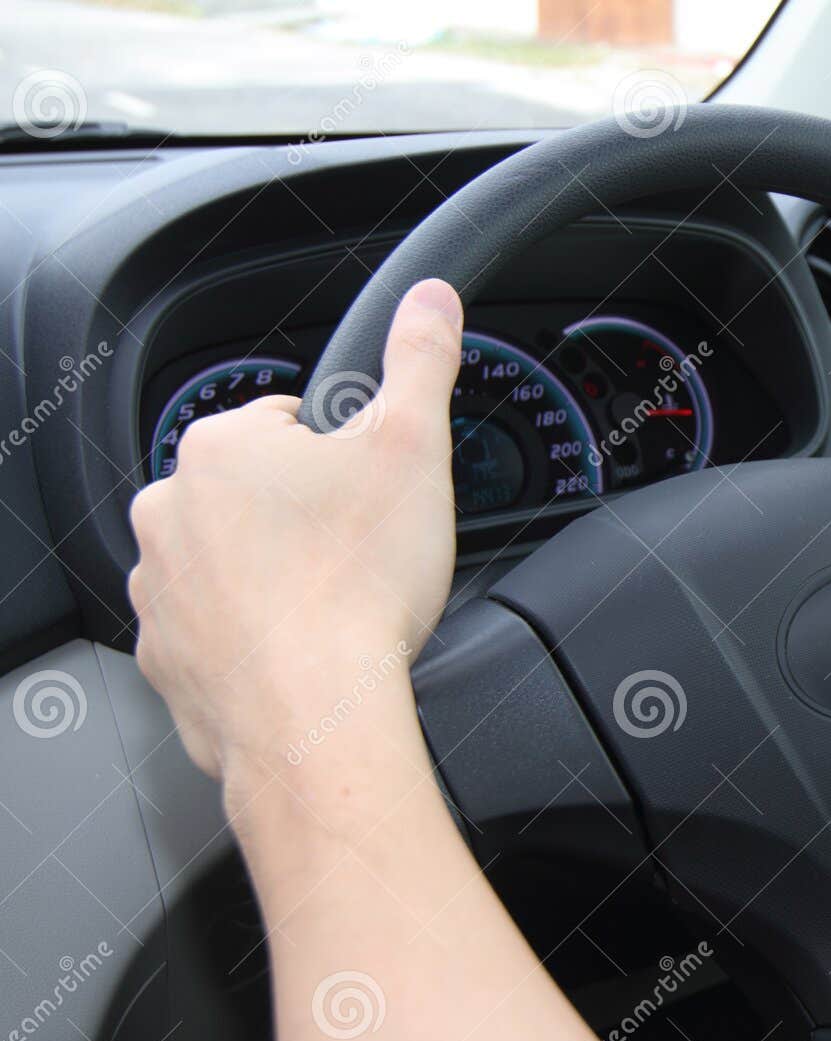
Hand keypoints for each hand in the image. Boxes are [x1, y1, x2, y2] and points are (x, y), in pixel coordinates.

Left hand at [128, 279, 463, 798]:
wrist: (315, 713)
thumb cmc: (357, 587)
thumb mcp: (414, 448)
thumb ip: (421, 361)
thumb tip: (431, 299)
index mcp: (223, 448)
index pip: (286, 426)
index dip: (341, 459)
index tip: (368, 499)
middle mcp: (172, 512)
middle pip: (255, 496)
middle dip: (303, 518)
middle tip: (360, 555)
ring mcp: (161, 590)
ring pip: (229, 563)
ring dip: (274, 576)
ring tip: (334, 606)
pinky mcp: (167, 658)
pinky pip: (213, 632)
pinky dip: (252, 639)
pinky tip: (303, 650)